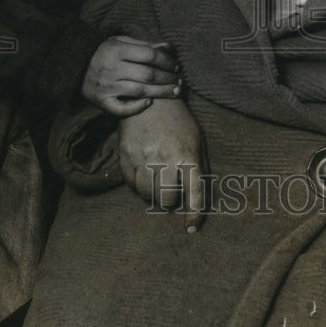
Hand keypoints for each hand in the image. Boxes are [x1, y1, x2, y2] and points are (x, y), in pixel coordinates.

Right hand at [82, 36, 180, 116]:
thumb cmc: (105, 53)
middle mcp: (112, 68)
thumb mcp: (121, 42)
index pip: (149, 55)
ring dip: (161, 92)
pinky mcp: (102, 101)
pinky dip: (137, 107)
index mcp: (117, 50)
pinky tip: (149, 103)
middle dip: (168, 78)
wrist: (76, 67)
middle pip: (148, 75)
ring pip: (140, 91)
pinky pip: (122, 108)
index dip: (167, 61)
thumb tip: (168, 47)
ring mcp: (107, 86)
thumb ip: (144, 44)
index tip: (176, 66)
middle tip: (180, 81)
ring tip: (176, 92)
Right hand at [118, 99, 204, 232]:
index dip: (194, 214)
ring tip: (158, 185)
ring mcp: (143, 157)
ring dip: (154, 196)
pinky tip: (144, 178)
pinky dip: (138, 187)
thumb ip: (199, 167)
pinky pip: (131, 184)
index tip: (191, 228)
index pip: (194, 192)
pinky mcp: (126, 155)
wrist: (151, 98)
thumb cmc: (178, 122)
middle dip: (171, 201)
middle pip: (167, 198)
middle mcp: (165, 158)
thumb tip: (198, 197)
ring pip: (147, 195)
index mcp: (187, 154)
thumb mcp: (197, 140)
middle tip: (172, 194)